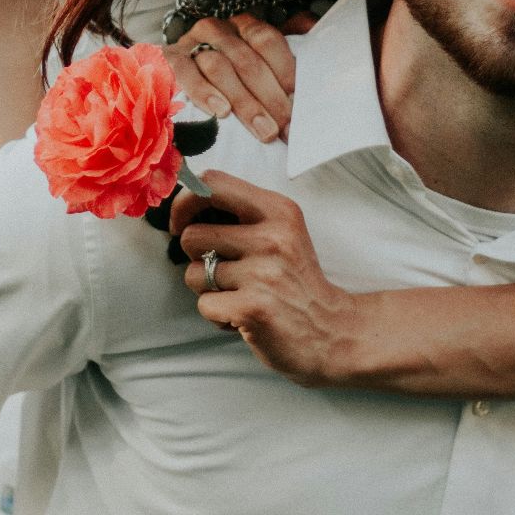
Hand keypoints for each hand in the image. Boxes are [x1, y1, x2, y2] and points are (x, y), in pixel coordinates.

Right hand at [164, 15, 295, 143]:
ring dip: (244, 102)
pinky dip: (204, 92)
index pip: (267, 40)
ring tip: (263, 130)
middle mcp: (218, 30)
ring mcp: (191, 43)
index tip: (299, 103)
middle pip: (247, 60)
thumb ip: (283, 63)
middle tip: (284, 128)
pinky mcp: (169, 60)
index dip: (285, 72)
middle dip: (270, 98)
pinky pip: (186, 73)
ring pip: (219, 67)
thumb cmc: (227, 80)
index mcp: (244, 27)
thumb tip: (311, 61)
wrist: (174, 79)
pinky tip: (221, 111)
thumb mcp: (256, 68)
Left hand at [172, 170, 358, 387]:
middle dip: (197, 258)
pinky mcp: (252, 308)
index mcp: (278, 210)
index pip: (212, 184)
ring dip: (208, 289)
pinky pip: (205, 305)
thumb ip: (243, 216)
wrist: (333, 331)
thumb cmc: (296, 281)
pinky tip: (243, 316)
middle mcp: (272, 237)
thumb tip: (185, 208)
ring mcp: (263, 273)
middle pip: (192, 235)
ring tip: (239, 294)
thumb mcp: (282, 232)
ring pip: (194, 274)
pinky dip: (217, 316)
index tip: (182, 223)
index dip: (184, 203)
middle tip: (224, 271)